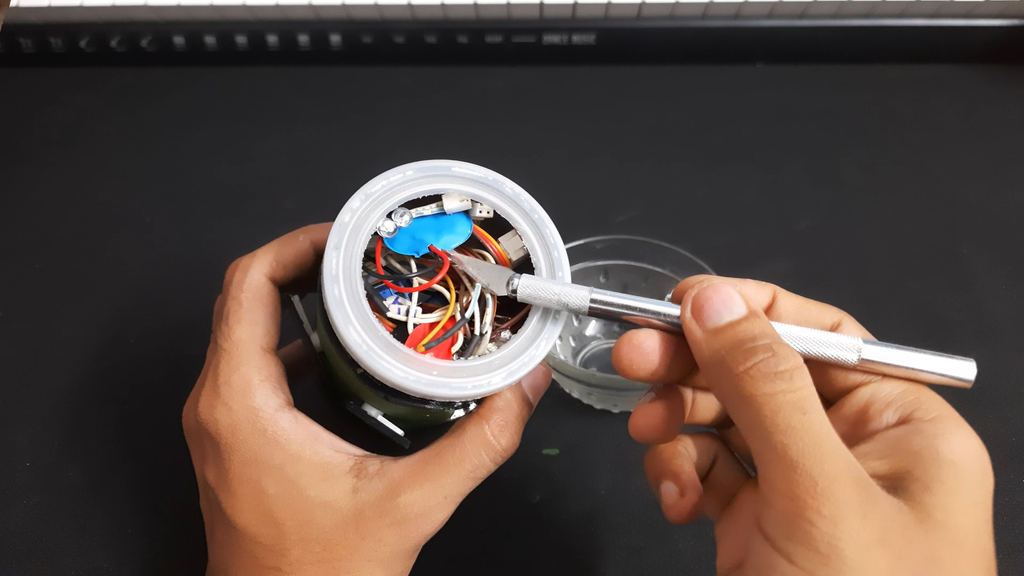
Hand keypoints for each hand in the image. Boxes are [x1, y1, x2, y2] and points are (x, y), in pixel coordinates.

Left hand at [183, 224, 550, 575]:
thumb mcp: (411, 505)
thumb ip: (478, 443)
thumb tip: (521, 390)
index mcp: (242, 404)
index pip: (248, 285)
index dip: (296, 244)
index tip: (348, 236)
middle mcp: (217, 404)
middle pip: (244, 297)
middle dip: (304, 263)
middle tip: (365, 253)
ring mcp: (221, 422)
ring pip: (246, 329)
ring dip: (297, 299)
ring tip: (361, 287)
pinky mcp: (235, 439)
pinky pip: (254, 364)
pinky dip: (294, 340)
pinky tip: (348, 351)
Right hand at [613, 276, 994, 574]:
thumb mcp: (817, 492)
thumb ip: (764, 388)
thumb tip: (715, 301)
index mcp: (903, 428)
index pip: (820, 338)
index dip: (746, 312)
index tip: (676, 304)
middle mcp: (856, 453)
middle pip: (760, 377)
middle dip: (693, 369)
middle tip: (628, 358)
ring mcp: (804, 493)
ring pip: (725, 424)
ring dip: (679, 427)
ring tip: (649, 441)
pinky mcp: (761, 529)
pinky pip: (711, 475)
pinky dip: (682, 477)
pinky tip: (674, 500)